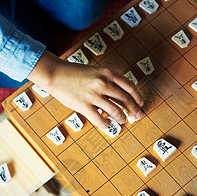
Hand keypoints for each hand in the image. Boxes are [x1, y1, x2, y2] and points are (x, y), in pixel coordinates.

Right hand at [27, 50, 143, 128]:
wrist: (55, 74)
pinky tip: (108, 124)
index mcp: (107, 73)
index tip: (140, 104)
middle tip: (136, 116)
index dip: (137, 97)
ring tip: (122, 121)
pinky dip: (107, 124)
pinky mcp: (84, 106)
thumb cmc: (75, 73)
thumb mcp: (96, 71)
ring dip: (121, 118)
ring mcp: (93, 95)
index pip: (130, 87)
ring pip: (115, 111)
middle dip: (133, 110)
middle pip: (125, 100)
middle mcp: (103, 83)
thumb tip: (122, 97)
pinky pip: (100, 120)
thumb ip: (109, 81)